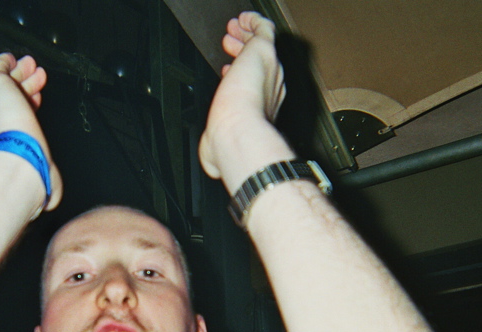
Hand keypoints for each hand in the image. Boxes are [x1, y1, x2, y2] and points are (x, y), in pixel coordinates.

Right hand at [0, 54, 62, 209]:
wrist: (17, 160)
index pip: (16, 118)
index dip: (28, 107)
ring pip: (7, 83)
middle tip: (37, 77)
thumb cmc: (28, 172)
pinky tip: (10, 59)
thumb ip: (45, 185)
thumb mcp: (42, 182)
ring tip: (32, 66)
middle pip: (12, 99)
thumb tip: (51, 199)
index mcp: (2, 141)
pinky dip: (4, 63)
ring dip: (20, 74)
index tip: (38, 100)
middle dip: (25, 87)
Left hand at [198, 12, 289, 185]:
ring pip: (261, 44)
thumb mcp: (217, 148)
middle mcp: (271, 88)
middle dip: (242, 52)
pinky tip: (242, 19)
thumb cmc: (230, 141)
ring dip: (245, 35)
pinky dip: (254, 21)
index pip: (254, 87)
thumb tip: (210, 162)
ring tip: (231, 29)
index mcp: (263, 109)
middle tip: (228, 45)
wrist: (238, 131)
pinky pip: (264, 28)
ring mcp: (270, 69)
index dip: (239, 77)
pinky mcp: (264, 52)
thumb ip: (215, 149)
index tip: (226, 72)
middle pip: (259, 63)